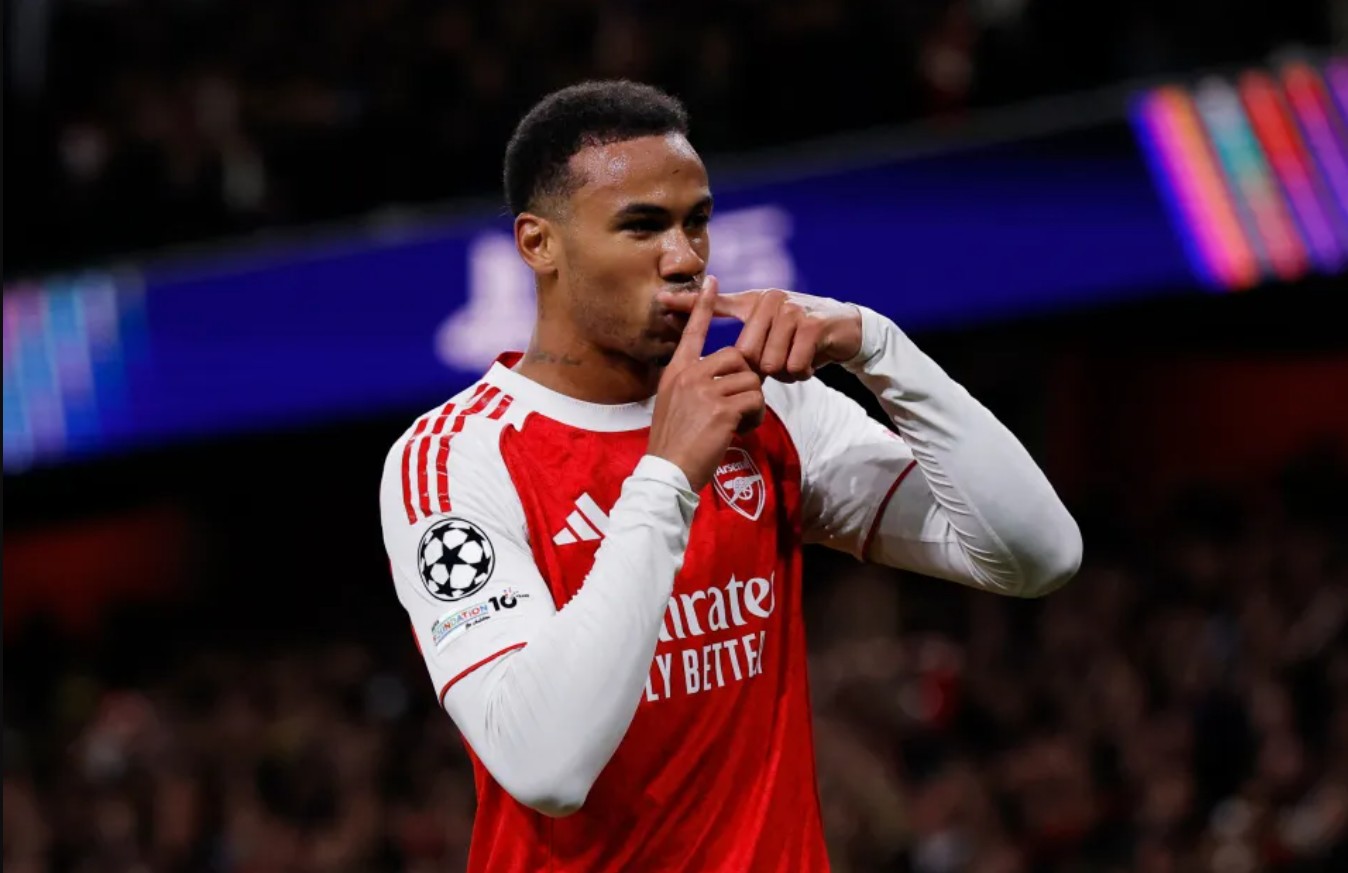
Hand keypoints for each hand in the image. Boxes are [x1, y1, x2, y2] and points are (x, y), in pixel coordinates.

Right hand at [649, 277, 765, 491]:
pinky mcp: (720, 409)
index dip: (703, 305)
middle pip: (738, 357)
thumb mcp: (673, 406)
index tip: (712, 280)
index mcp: (676, 372)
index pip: (693, 331)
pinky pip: (755, 401)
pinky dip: (755, 419)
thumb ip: (694, 386)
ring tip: (737, 425)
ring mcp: (703, 390)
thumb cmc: (674, 445)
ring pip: (751, 381)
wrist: (667, 472)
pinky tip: (740, 432)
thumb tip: (726, 378)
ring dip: (753, 405)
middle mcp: (688, 375)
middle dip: (747, 382)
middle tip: (740, 408)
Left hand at [656, 287, 862, 381]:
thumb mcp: (764, 329)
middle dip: (760, 371)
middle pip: (746, 353)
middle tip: (775, 367)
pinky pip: (794, 364)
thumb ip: (730, 326)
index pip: (715, 305)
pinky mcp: (813, 324)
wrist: (844, 331)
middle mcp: (770, 300)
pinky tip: (807, 363)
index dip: (688, 303)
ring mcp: (792, 310)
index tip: (660, 299)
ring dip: (783, 374)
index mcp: (753, 302)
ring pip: (771, 363)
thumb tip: (697, 330)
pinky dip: (801, 372)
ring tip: (793, 362)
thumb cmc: (798, 334)